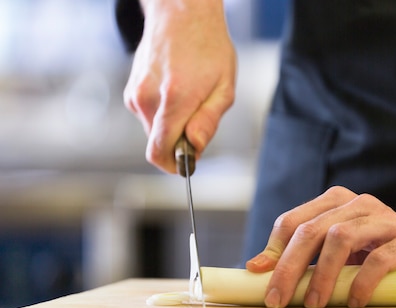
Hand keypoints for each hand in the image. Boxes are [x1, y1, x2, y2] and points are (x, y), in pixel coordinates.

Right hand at [124, 0, 236, 172]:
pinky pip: (148, 116)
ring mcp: (135, 94)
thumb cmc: (208, 47)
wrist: (182, 13)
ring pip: (154, 130)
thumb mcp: (224, 87)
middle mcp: (147, 98)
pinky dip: (163, 113)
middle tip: (199, 117)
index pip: (159, 151)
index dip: (175, 164)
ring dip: (172, 125)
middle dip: (180, 141)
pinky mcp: (131, 91)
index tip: (189, 163)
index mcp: (173, 99)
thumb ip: (209, 121)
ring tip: (189, 98)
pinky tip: (176, 91)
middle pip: (160, 143)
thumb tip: (195, 147)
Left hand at [246, 186, 395, 307]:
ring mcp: (387, 220)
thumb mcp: (337, 251)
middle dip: (290, 266)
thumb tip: (256, 268)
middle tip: (278, 299)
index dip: (274, 249)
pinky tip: (353, 301)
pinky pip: (381, 258)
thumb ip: (302, 255)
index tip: (260, 277)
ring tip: (314, 303)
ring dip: (322, 273)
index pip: (295, 221)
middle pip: (313, 230)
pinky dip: (362, 282)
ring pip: (342, 237)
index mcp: (337, 203)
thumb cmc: (377, 251)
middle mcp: (360, 205)